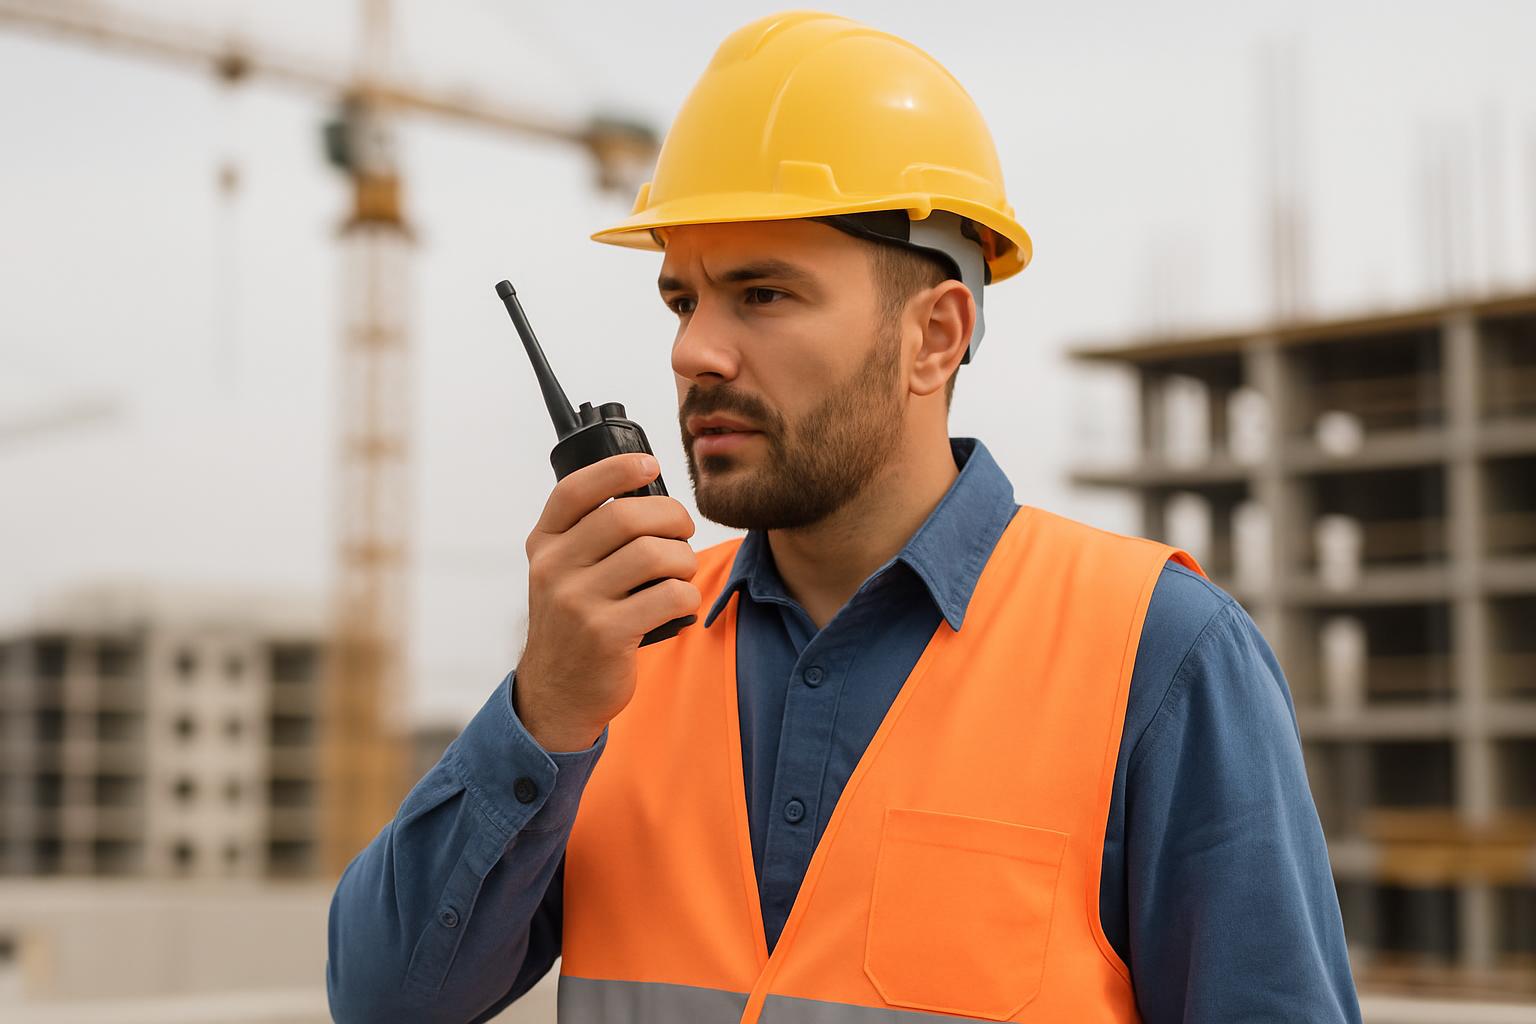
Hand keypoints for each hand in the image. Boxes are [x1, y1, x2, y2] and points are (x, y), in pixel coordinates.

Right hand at [514, 453, 699, 751]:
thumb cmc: (575, 622)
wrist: (557, 693)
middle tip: (684, 530)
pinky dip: (687, 595)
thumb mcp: (562, 573)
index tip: (649, 466)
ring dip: (684, 559)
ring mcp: (577, 603)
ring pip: (654, 555)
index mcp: (544, 545)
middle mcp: (553, 569)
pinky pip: (670, 596)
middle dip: (671, 517)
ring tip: (682, 571)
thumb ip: (588, 534)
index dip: (616, 469)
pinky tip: (679, 603)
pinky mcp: (607, 634)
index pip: (574, 491)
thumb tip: (648, 493)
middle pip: (626, 517)